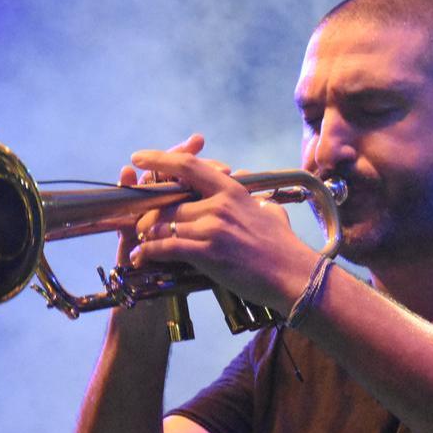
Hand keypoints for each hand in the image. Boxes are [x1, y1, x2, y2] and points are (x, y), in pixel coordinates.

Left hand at [128, 144, 318, 312]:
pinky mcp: (208, 252)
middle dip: (148, 213)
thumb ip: (251, 197)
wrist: (294, 275)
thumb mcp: (270, 211)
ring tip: (140, 243)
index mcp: (231, 190)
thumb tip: (245, 182)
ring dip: (147, 234)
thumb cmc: (285, 247)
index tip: (140, 157)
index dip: (160, 159)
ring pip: (163, 224)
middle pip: (168, 202)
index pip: (188, 166)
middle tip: (138, 222)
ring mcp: (212, 228)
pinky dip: (149, 252)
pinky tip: (141, 258)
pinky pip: (167, 246)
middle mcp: (219, 204)